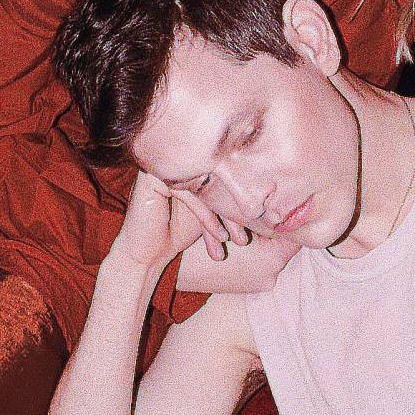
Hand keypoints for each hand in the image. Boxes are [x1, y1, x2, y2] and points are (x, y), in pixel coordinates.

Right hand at [113, 172, 247, 275]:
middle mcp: (177, 161)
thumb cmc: (176, 233)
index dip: (242, 200)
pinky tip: (220, 236)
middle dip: (235, 210)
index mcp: (191, 164)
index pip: (224, 177)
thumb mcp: (211, 215)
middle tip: (248, 235)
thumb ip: (230, 202)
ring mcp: (163, 166)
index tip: (260, 222)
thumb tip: (269, 204)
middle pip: (216, 180)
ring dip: (225, 216)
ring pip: (205, 187)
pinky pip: (189, 194)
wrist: (146, 253)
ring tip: (239, 240)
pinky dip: (207, 217)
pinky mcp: (153, 179)